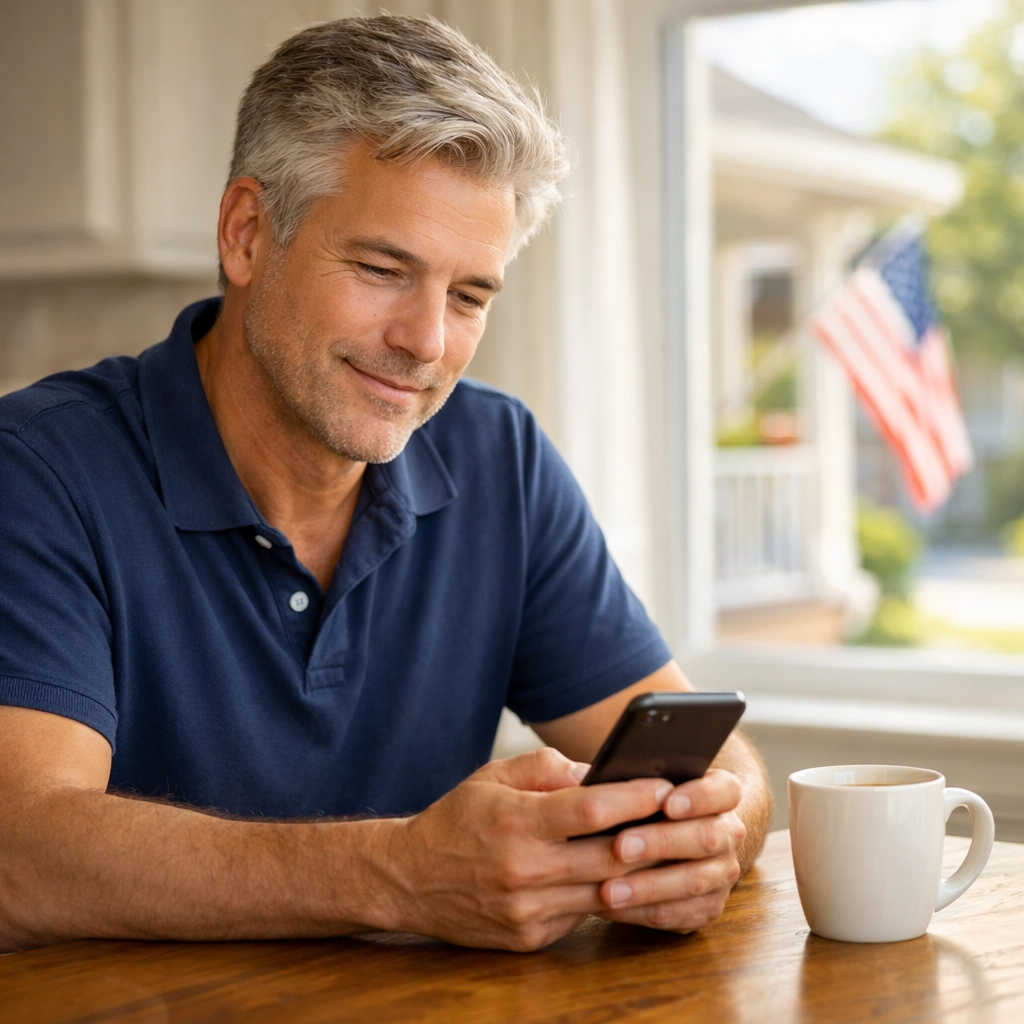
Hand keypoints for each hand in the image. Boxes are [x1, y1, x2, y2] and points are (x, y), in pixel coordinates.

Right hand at [373, 748, 674, 950]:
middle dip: (654, 837)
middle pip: (609, 857)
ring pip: (604, 892)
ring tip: (666, 848)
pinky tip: (620, 877)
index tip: (665, 785)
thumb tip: (597, 773)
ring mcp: (528, 911)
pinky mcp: (530, 938)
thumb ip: (545, 768)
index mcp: (516, 822)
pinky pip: (582, 913)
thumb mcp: (492, 777)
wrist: (408, 879)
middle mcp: (524, 870)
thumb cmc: (457, 820)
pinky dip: (603, 894)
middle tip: (685, 820)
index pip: (590, 810)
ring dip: (639, 872)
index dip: (634, 797)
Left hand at [595, 768, 746, 932]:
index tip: (666, 801)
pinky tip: (611, 907)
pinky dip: (644, 911)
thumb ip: (620, 775)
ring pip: (693, 881)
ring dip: (649, 885)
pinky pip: (679, 914)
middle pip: (706, 837)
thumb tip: (581, 779)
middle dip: (662, 842)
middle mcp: (727, 834)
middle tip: (620, 846)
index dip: (700, 796)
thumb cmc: (643, 801)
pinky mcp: (706, 907)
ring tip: (608, 889)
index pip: (725, 791)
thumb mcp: (636, 779)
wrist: (665, 838)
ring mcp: (720, 873)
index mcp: (719, 794)